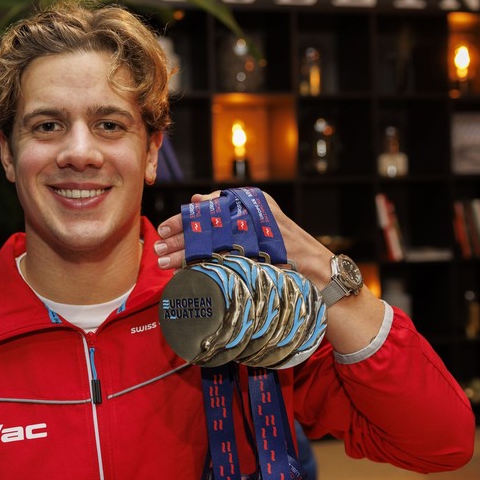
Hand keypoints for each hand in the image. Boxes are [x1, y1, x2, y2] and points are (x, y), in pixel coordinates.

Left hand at [153, 188, 384, 353]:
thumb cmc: (289, 254)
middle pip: (204, 224)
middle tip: (157, 245)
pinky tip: (180, 274)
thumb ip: (233, 214)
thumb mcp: (262, 227)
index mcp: (254, 203)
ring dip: (180, 253)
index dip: (184, 220)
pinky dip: (195, 267)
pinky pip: (216, 261)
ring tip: (162, 262)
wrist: (321, 278)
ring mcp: (254, 236)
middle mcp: (253, 215)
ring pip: (205, 243)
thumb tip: (196, 201)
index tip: (165, 229)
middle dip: (178, 236)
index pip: (210, 208)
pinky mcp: (255, 258)